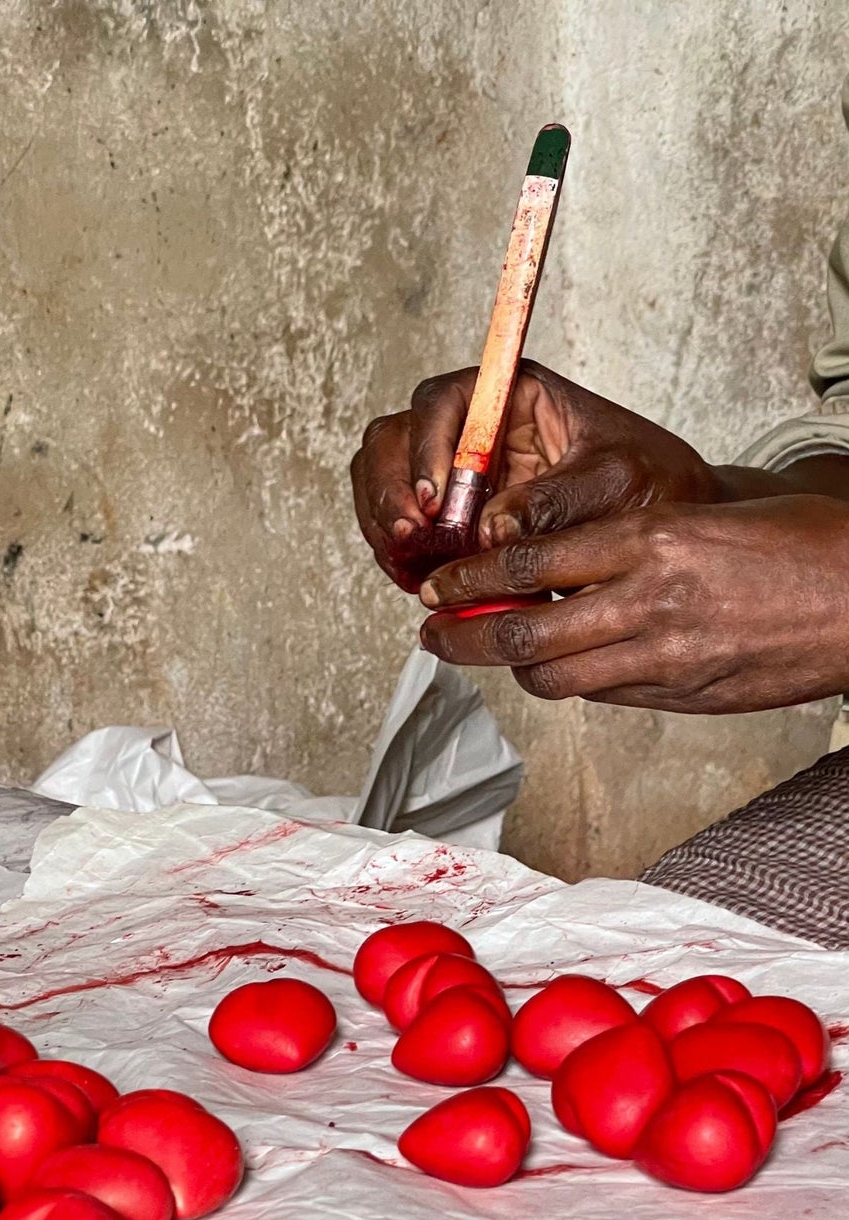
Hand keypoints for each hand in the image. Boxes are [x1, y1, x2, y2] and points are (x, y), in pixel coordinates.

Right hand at [350, 360, 720, 588]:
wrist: (660, 526)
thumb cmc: (649, 482)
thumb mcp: (615, 482)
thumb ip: (554, 500)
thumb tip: (491, 529)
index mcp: (512, 395)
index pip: (443, 401)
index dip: (427, 446)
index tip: (436, 498)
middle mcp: (471, 427)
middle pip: (393, 439)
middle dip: (390, 489)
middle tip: (410, 537)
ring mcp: (452, 472)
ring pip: (382, 481)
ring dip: (384, 523)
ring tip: (410, 564)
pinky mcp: (446, 516)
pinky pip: (396, 525)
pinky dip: (394, 553)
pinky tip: (415, 577)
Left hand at [417, 496, 848, 712]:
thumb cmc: (792, 545)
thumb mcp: (695, 521)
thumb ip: (621, 549)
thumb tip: (548, 579)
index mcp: (647, 541)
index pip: (525, 562)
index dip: (467, 581)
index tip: (436, 586)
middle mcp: (647, 601)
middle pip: (519, 634)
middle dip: (460, 639)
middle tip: (430, 634)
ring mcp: (665, 656)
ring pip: (552, 676)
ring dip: (511, 667)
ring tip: (489, 652)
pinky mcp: (682, 694)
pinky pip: (601, 695)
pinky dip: (570, 682)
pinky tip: (561, 665)